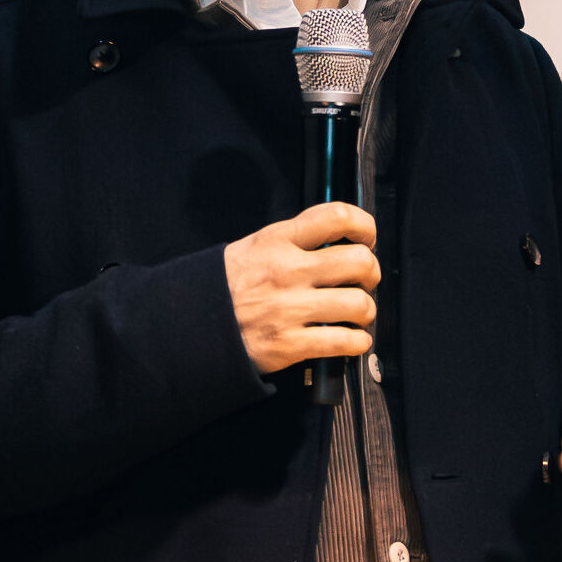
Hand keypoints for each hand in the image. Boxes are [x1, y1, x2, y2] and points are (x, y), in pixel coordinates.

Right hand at [224, 203, 379, 374]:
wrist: (191, 325)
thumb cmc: (228, 285)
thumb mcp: (254, 246)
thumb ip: (294, 240)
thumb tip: (336, 240)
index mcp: (279, 240)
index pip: (337, 217)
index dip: (364, 226)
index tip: (366, 238)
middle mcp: (289, 271)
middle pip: (359, 262)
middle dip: (370, 274)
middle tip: (363, 281)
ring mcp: (291, 308)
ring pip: (359, 305)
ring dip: (366, 311)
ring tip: (356, 314)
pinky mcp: (291, 344)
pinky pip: (345, 342)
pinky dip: (357, 343)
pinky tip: (351, 340)